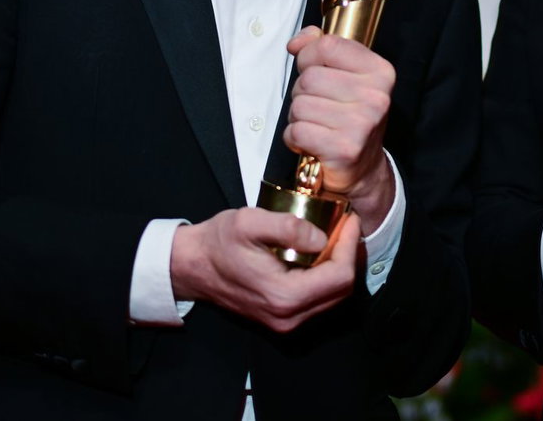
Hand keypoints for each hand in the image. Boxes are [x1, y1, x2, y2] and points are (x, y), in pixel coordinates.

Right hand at [169, 208, 360, 332]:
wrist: (191, 266)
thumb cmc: (217, 243)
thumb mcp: (249, 222)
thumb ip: (288, 227)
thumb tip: (321, 237)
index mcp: (283, 296)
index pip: (340, 277)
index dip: (350, 245)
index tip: (349, 220)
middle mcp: (288, 317)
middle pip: (342, 290)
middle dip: (349, 255)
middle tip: (345, 227)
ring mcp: (285, 322)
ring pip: (333, 297)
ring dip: (339, 266)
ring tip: (335, 237)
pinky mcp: (282, 319)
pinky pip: (318, 300)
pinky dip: (326, 277)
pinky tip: (319, 254)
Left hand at [284, 27, 395, 232]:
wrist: (364, 169)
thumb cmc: (350, 119)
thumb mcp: (345, 77)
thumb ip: (322, 50)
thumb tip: (298, 42)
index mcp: (380, 72)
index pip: (328, 45)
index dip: (309, 56)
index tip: (312, 69)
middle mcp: (376, 97)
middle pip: (309, 78)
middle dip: (302, 93)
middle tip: (318, 108)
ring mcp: (362, 124)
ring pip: (300, 105)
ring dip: (298, 117)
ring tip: (316, 126)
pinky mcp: (344, 149)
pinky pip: (297, 130)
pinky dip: (295, 138)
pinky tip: (310, 142)